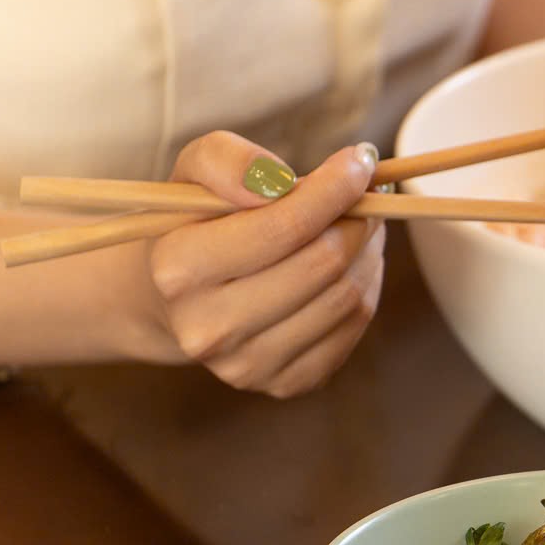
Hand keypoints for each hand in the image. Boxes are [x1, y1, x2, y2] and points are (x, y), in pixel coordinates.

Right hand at [145, 133, 385, 397]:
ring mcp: (248, 365)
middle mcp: (209, 329)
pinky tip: (349, 265)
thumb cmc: (194, 224)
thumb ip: (230, 161)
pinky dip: (365, 286)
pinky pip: (354, 327)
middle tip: (367, 194)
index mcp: (178, 270)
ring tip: (359, 224)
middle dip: (358, 219)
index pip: (284, 227)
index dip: (334, 189)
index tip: (360, 161)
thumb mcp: (194, 172)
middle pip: (324, 264)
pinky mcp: (285, 383)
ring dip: (367, 252)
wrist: (176, 299)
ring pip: (348, 297)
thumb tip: (280, 183)